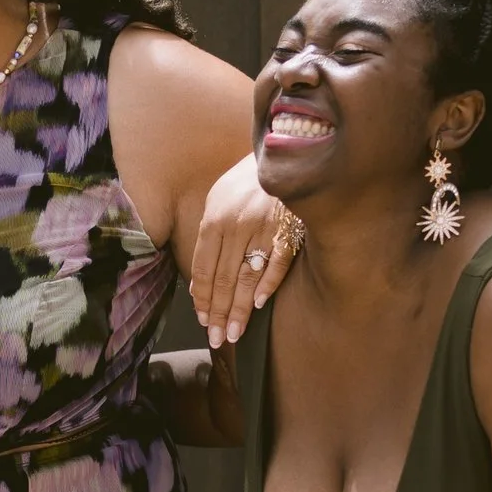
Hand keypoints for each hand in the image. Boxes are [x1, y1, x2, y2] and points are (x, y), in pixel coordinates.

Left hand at [192, 160, 301, 348]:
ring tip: (233, 333)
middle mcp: (236, 227)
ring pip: (248, 277)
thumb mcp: (218, 200)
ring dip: (239, 309)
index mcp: (214, 220)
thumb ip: (209, 235)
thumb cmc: (246, 182)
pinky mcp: (290, 229)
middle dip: (217, 313)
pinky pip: (278, 263)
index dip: (201, 299)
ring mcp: (265, 229)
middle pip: (223, 279)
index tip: (202, 320)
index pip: (203, 269)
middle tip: (216, 338)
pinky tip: (258, 305)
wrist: (282, 152)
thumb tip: (202, 278)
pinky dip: (268, 285)